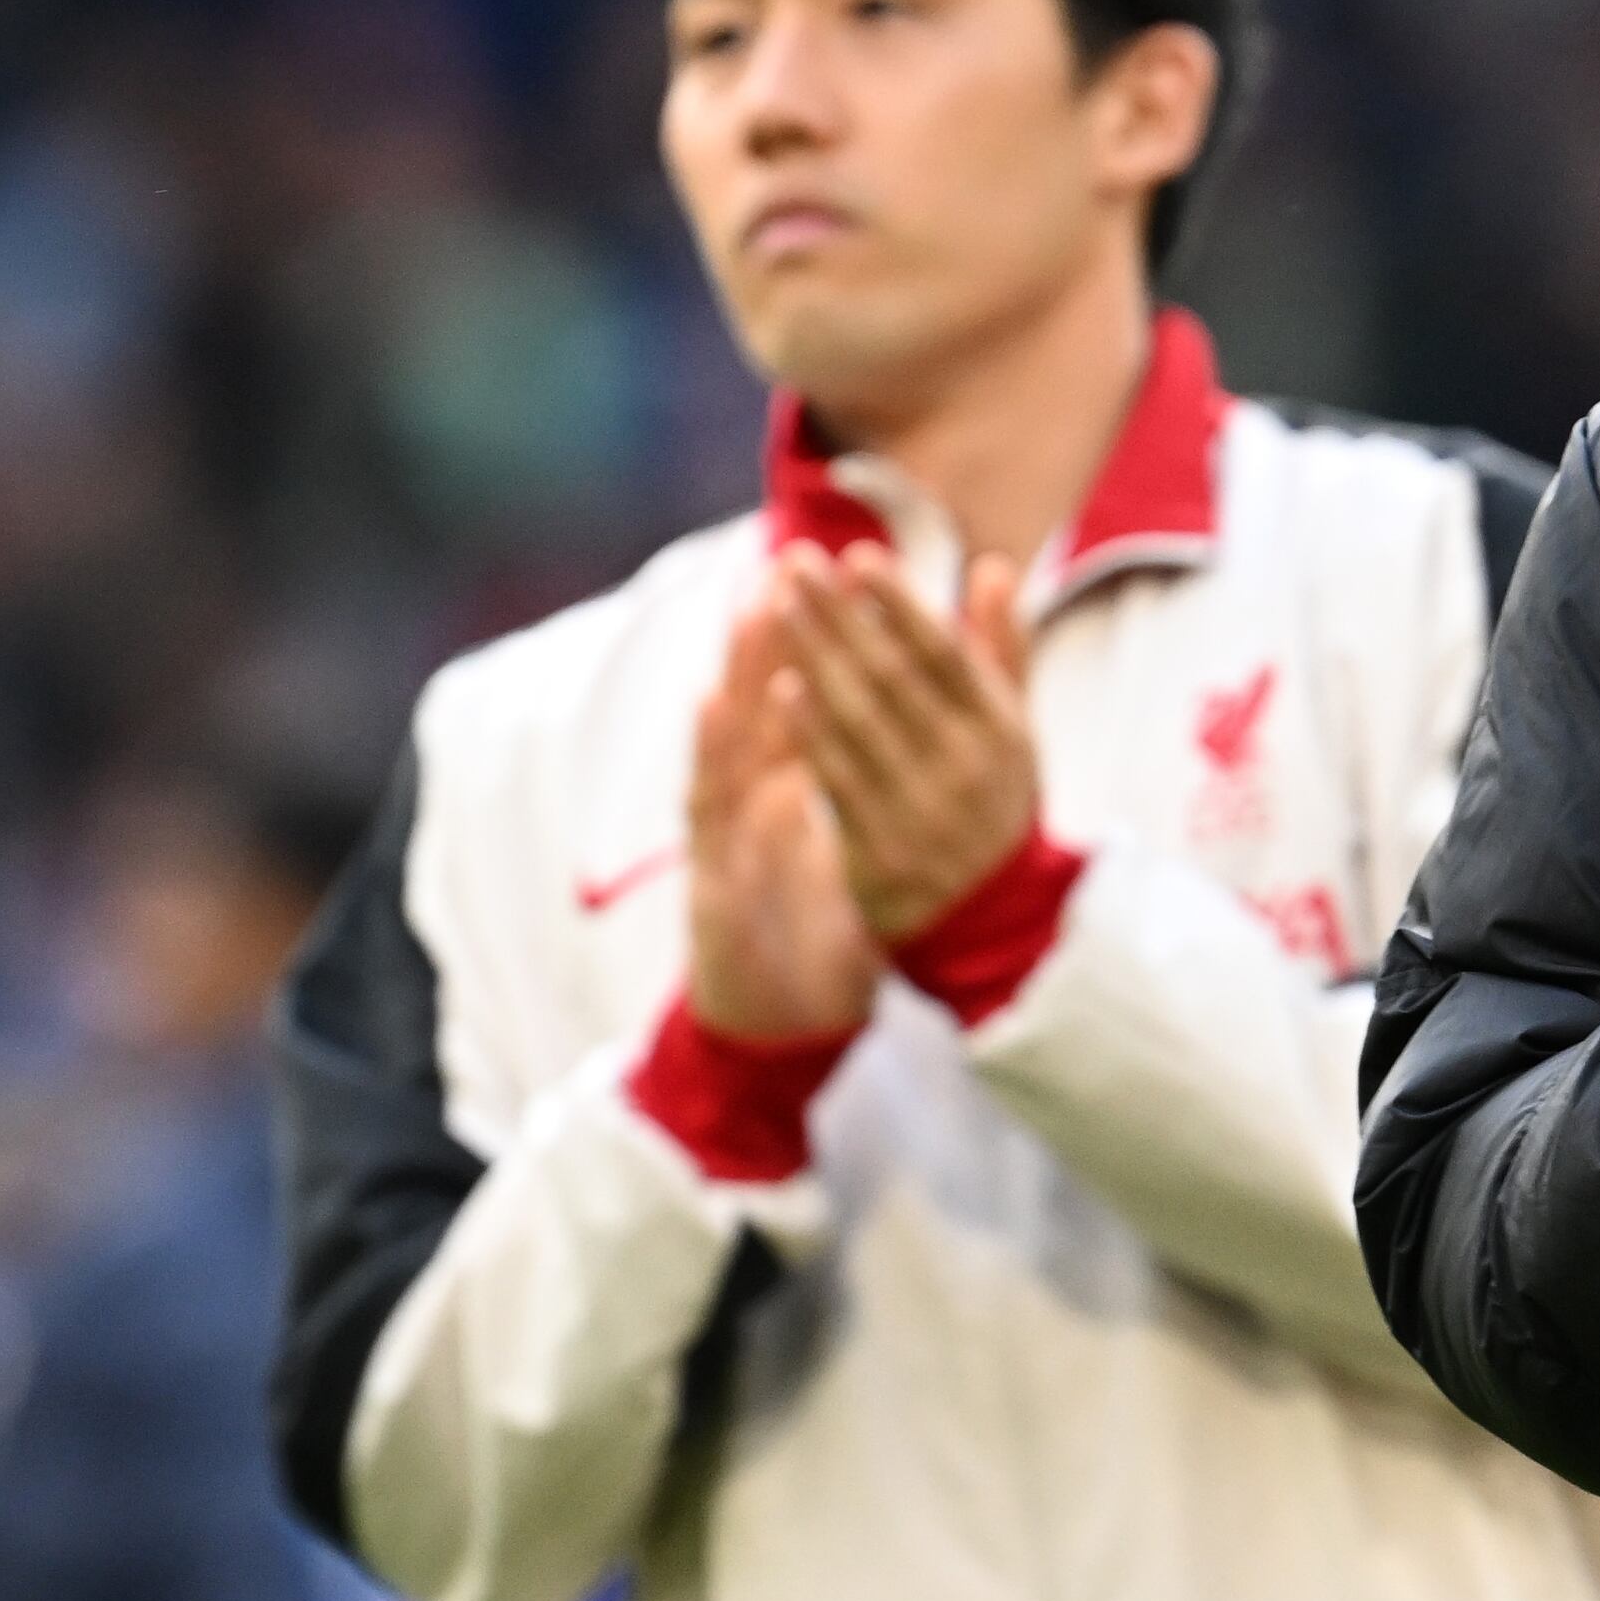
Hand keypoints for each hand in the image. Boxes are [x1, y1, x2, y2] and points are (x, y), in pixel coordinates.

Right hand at [685, 588, 882, 1040]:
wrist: (778, 1031)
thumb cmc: (815, 936)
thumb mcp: (851, 853)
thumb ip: (857, 787)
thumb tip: (886, 728)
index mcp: (790, 798)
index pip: (800, 712)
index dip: (817, 651)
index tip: (835, 583)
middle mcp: (753, 811)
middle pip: (758, 717)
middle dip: (773, 644)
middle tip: (787, 569)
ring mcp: (729, 845)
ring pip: (729, 753)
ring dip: (739, 685)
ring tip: (754, 618)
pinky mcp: (714, 888)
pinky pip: (715, 822)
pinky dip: (718, 768)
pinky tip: (725, 723)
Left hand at [775, 545, 1045, 942]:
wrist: (989, 915)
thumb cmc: (992, 799)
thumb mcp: (1015, 728)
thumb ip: (1003, 650)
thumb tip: (994, 567)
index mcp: (1002, 731)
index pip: (946, 656)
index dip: (901, 605)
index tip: (860, 557)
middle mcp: (965, 767)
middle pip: (893, 679)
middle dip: (841, 616)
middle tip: (796, 563)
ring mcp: (922, 810)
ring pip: (860, 722)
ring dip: (815, 658)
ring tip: (779, 606)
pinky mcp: (881, 849)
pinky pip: (839, 780)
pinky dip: (810, 732)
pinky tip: (780, 687)